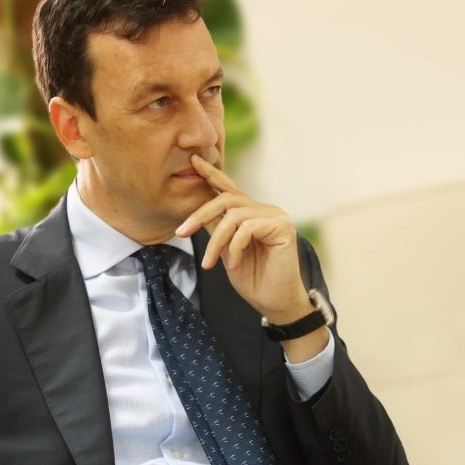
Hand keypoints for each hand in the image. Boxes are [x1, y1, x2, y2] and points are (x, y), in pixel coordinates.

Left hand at [175, 155, 312, 323]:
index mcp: (252, 213)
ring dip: (216, 241)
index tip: (193, 161)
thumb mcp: (226, 250)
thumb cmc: (253, 279)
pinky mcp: (282, 226)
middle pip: (226, 199)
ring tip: (210, 263)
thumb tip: (198, 209)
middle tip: (181, 233)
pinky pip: (247, 228)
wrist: (275, 303)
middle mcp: (265, 210)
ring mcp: (276, 216)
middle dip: (199, 215)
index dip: (211, 174)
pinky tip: (233, 265)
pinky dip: (234, 247)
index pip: (229, 188)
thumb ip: (217, 227)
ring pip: (233, 216)